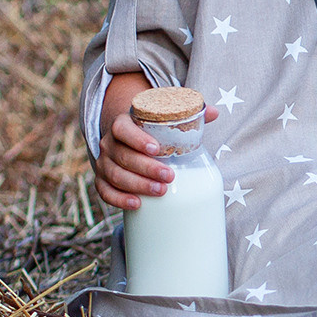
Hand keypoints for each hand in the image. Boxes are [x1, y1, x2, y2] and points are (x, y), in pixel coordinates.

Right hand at [93, 103, 219, 211]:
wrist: (126, 139)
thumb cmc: (150, 131)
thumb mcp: (164, 119)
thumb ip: (187, 115)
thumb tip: (214, 112)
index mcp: (122, 124)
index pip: (123, 129)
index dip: (137, 139)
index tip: (157, 149)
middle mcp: (109, 144)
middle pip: (123, 156)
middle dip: (146, 168)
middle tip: (169, 176)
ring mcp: (104, 163)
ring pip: (115, 175)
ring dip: (137, 185)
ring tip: (161, 191)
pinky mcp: (102, 180)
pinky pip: (105, 191)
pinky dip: (119, 199)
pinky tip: (137, 204)